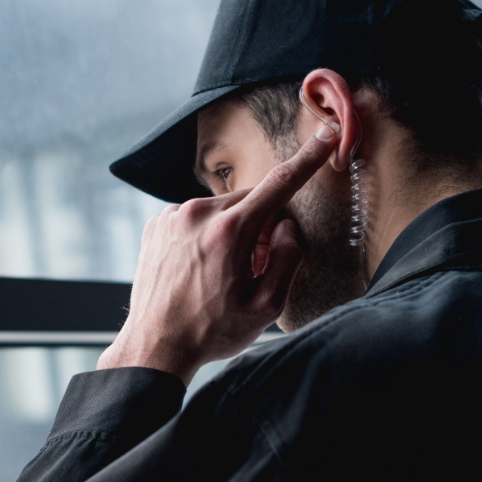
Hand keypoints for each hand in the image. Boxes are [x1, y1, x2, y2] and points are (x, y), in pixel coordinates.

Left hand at [97, 125, 337, 384]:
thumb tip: (287, 227)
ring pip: (222, 209)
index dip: (307, 160)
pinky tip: (200, 268)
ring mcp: (172, 216)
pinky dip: (206, 234)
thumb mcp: (266, 307)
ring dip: (232, 231)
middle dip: (262, 226)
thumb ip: (288, 259)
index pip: (279, 185)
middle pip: (250, 202)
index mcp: (229, 232)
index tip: (326, 135)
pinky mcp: (156, 224)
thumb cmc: (212, 331)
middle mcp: (197, 214)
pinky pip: (195, 218)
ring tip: (222, 273)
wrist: (154, 345)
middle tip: (255, 266)